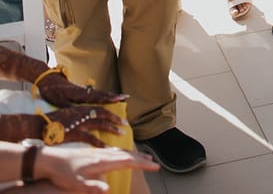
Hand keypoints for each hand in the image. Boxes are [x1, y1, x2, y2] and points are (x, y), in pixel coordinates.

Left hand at [35, 143, 158, 189]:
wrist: (49, 161)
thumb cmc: (62, 174)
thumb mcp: (76, 185)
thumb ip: (92, 187)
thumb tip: (109, 190)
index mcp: (102, 161)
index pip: (128, 161)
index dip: (142, 164)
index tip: (155, 166)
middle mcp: (102, 154)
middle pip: (127, 154)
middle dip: (142, 158)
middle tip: (154, 163)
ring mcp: (97, 152)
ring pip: (121, 152)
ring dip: (133, 155)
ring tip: (142, 158)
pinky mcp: (92, 154)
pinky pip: (113, 152)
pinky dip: (123, 154)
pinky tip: (121, 156)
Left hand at [36, 72, 126, 107]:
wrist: (46, 78)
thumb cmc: (51, 90)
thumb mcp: (58, 101)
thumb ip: (70, 106)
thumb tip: (81, 112)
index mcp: (79, 94)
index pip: (97, 96)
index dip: (109, 98)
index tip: (120, 98)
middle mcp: (83, 91)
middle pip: (101, 93)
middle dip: (113, 96)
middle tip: (126, 97)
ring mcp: (81, 90)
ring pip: (98, 93)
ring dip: (109, 96)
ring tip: (119, 98)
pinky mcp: (78, 91)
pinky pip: (93, 94)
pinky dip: (101, 96)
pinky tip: (104, 98)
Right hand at [49, 105, 128, 144]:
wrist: (39, 124)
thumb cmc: (53, 120)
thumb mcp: (69, 112)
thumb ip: (79, 113)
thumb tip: (89, 114)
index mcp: (81, 106)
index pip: (100, 103)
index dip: (112, 102)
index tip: (123, 101)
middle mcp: (82, 112)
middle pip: (103, 113)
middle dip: (115, 117)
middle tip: (125, 123)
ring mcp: (79, 122)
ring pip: (100, 124)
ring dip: (111, 128)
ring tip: (121, 132)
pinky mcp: (74, 133)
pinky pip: (90, 138)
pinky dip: (99, 142)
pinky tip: (107, 146)